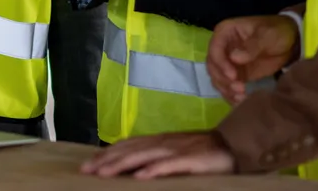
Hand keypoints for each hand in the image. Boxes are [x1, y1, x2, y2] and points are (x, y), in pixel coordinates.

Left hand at [81, 131, 233, 178]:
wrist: (231, 145)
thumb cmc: (200, 152)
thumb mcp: (173, 152)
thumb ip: (154, 157)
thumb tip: (132, 168)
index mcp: (157, 140)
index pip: (126, 145)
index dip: (106, 154)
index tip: (88, 165)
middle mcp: (162, 142)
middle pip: (129, 150)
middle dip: (106, 161)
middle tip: (86, 171)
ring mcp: (175, 150)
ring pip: (142, 156)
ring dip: (121, 165)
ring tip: (104, 174)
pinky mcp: (190, 159)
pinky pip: (168, 165)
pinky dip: (153, 170)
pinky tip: (140, 177)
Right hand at [207, 15, 299, 103]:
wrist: (291, 42)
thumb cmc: (277, 32)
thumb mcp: (267, 35)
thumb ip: (252, 46)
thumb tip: (234, 58)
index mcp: (225, 32)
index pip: (215, 49)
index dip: (221, 64)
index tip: (233, 76)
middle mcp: (223, 47)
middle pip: (213, 66)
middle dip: (223, 80)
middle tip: (240, 89)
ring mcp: (229, 62)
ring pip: (218, 78)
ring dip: (226, 89)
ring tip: (242, 97)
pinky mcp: (237, 75)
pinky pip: (228, 86)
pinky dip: (232, 95)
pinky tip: (242, 101)